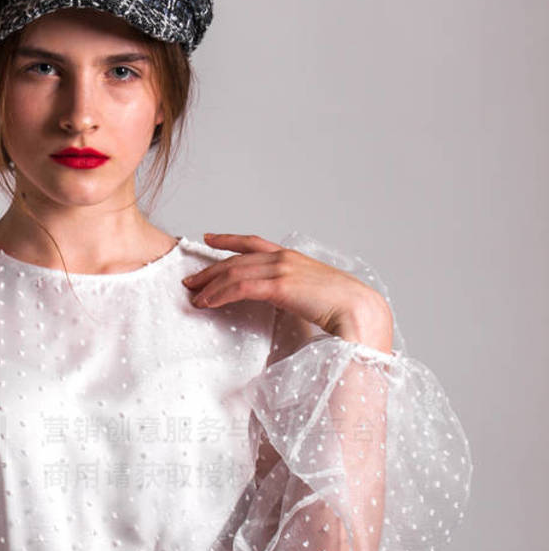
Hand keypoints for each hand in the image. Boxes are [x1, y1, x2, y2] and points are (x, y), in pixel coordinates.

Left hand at [182, 233, 393, 351]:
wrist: (361, 311)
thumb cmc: (345, 311)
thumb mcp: (316, 297)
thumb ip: (297, 296)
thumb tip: (288, 308)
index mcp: (294, 259)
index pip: (254, 243)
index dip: (229, 240)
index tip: (209, 239)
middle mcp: (285, 259)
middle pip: (236, 260)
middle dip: (210, 269)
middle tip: (190, 279)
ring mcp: (281, 270)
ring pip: (234, 273)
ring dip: (210, 285)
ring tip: (193, 295)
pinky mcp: (278, 286)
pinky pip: (239, 288)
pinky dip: (219, 295)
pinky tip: (206, 303)